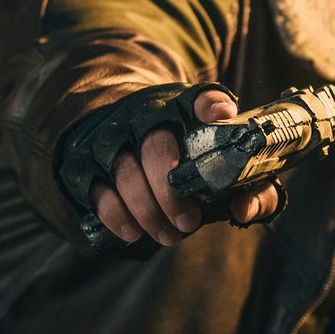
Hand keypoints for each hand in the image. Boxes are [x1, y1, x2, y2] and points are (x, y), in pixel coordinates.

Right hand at [90, 89, 279, 244]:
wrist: (122, 134)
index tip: (223, 116)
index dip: (211, 105)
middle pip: (155, 145)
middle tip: (189, 222)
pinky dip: (114, 213)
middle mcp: (145, 115)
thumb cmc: (184, 155)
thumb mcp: (216, 159)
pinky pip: (95, 187)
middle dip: (171, 189)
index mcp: (184, 107)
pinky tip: (132, 232)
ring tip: (168, 235)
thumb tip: (245, 208)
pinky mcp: (85, 160)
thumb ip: (249, 185)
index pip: (201, 97)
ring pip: (124, 170)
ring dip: (146, 208)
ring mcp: (112, 136)